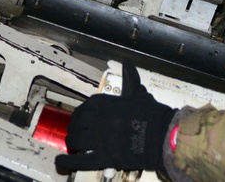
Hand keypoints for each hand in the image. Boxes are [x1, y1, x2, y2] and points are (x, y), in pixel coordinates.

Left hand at [56, 62, 175, 171]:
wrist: (163, 136)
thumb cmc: (153, 114)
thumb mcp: (139, 94)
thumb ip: (130, 78)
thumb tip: (127, 62)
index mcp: (106, 103)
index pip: (86, 107)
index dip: (82, 114)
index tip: (82, 118)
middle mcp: (99, 119)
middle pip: (77, 123)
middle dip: (75, 128)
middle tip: (77, 134)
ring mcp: (100, 139)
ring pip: (75, 141)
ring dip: (72, 143)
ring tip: (74, 146)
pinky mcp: (104, 157)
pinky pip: (79, 160)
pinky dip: (66, 162)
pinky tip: (61, 163)